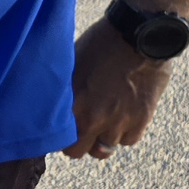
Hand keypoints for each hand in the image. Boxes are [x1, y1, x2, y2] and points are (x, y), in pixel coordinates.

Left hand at [65, 17, 170, 160]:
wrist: (137, 36)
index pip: (55, 139)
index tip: (60, 127)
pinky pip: (127, 141)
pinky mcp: (140, 121)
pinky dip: (124, 132)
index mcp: (72, 105)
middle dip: (76, 142)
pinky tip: (122, 116)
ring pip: (103, 150)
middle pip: (77, 152)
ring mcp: (118, 123)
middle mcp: (93, 120)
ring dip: (101, 137)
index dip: (56, 134)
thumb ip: (62, 89)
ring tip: (103, 120)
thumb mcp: (71, 63)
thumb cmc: (100, 43)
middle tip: (80, 127)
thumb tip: (48, 99)